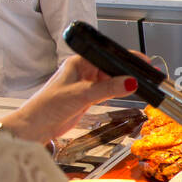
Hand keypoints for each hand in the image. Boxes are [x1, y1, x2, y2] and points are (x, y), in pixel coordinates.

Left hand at [0, 55, 137, 143]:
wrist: (36, 126)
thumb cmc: (47, 106)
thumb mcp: (82, 94)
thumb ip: (108, 88)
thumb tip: (129, 82)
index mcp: (79, 62)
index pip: (107, 56)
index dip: (126, 59)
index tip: (143, 62)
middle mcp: (82, 71)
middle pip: (111, 68)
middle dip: (128, 72)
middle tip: (145, 77)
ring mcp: (85, 84)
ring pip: (110, 80)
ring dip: (122, 84)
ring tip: (140, 86)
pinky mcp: (86, 97)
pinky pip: (106, 91)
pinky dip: (116, 93)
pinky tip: (125, 94)